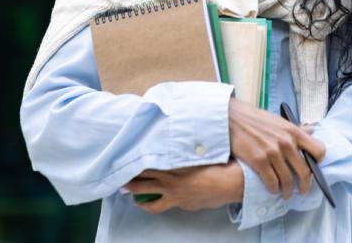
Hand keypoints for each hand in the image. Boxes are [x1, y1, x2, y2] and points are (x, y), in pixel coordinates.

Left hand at [124, 161, 243, 213]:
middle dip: (129, 184)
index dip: (134, 165)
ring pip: (150, 201)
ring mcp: (175, 196)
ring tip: (131, 197)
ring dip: (139, 199)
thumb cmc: (217, 164)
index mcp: (172, 166)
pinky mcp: (183, 205)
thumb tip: (181, 146)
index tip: (126, 161)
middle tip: (122, 182)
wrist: (230, 181)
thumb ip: (185, 151)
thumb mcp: (198, 152)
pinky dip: (158, 204)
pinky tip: (156, 203)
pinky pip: (165, 206)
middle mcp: (170, 182)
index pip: (145, 165)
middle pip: (141, 184)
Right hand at [228, 98, 325, 198]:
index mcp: (294, 131)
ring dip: (288, 190)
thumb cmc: (255, 119)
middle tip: (303, 190)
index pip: (318, 150)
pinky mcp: (259, 160)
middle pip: (305, 171)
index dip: (318, 162)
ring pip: (288, 180)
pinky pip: (272, 182)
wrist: (233, 118)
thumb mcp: (280, 121)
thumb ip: (296, 129)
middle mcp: (286, 142)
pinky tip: (273, 189)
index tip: (313, 168)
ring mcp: (273, 152)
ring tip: (286, 193)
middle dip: (305, 185)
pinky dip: (274, 189)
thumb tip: (311, 131)